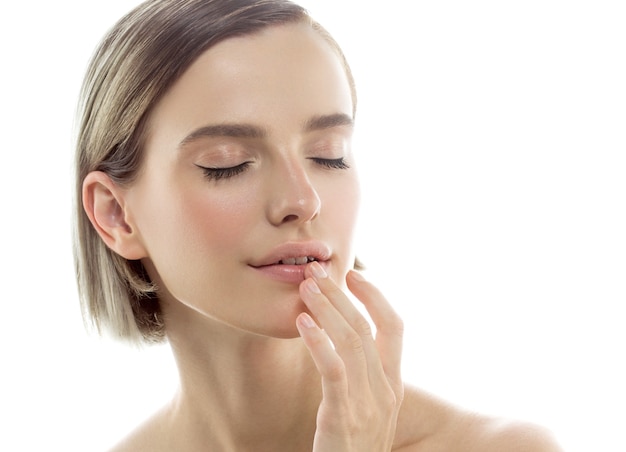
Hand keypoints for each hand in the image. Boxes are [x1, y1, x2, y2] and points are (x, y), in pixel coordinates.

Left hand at [296, 262, 403, 450]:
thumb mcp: (366, 410)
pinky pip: (334, 370)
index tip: (355, 276)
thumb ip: (362, 377)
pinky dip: (319, 342)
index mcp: (393, 384)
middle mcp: (386, 391)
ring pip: (351, 341)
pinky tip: (302, 324)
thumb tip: (343, 339)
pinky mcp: (343, 418)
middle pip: (367, 328)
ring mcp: (368, 405)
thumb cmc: (351, 447)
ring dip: (326, 309)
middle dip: (341, 295)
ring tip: (306, 288)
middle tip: (317, 272)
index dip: (377, 297)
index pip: (395, 327)